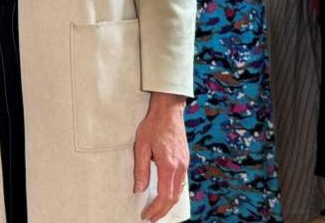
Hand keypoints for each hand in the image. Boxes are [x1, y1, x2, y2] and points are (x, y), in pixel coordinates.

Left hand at [133, 94, 187, 221]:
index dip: (156, 209)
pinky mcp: (185, 161)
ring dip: (168, 204)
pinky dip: (174, 194)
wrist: (169, 112)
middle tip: (150, 217)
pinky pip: (181, 183)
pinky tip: (166, 195)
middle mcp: (180, 168)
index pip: (164, 195)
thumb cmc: (153, 126)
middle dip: (162, 211)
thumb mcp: (141, 146)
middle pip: (173, 197)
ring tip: (156, 210)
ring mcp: (185, 165)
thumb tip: (139, 189)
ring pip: (179, 191)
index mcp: (168, 165)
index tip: (146, 215)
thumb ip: (141, 169)